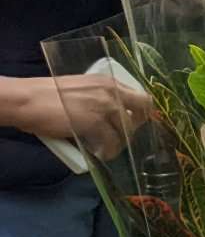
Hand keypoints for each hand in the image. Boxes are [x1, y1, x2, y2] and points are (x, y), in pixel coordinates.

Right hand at [0, 74, 152, 157]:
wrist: (29, 99)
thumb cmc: (48, 94)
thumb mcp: (82, 88)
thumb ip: (99, 96)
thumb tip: (108, 113)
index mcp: (109, 81)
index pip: (140, 95)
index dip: (140, 111)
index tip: (134, 121)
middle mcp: (112, 92)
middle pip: (143, 110)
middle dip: (136, 125)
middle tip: (123, 135)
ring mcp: (105, 107)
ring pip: (127, 129)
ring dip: (119, 142)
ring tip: (108, 148)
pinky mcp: (95, 123)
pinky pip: (111, 142)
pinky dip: (107, 151)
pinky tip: (101, 154)